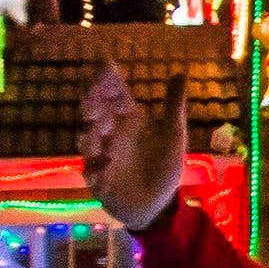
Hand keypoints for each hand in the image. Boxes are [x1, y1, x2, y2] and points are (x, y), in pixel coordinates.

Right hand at [80, 63, 187, 232]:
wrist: (159, 205)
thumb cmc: (163, 167)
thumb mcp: (173, 135)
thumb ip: (174, 106)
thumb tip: (180, 72)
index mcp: (129, 121)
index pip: (116, 96)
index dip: (110, 80)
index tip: (105, 63)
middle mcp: (111, 135)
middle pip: (96, 114)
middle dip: (92, 101)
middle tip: (92, 87)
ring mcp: (102, 157)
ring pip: (88, 141)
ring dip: (89, 133)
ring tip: (93, 125)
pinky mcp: (100, 181)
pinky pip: (93, 173)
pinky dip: (96, 168)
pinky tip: (104, 163)